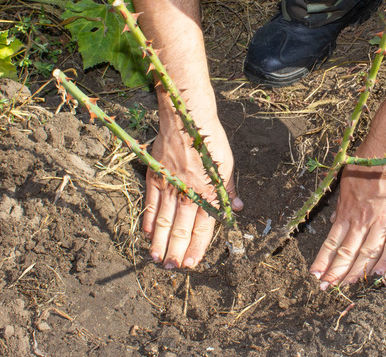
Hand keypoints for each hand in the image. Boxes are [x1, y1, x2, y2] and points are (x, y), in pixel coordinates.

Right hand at [143, 104, 242, 268]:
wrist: (186, 117)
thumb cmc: (210, 139)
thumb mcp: (226, 164)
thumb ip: (229, 189)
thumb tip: (237, 208)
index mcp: (208, 192)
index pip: (203, 227)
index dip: (197, 247)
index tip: (192, 263)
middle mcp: (188, 193)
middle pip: (181, 229)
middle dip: (177, 251)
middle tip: (172, 268)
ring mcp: (169, 186)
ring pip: (164, 222)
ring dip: (160, 242)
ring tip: (157, 259)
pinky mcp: (155, 177)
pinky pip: (151, 204)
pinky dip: (149, 221)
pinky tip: (147, 234)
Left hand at [309, 142, 385, 288]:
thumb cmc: (369, 157)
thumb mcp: (346, 179)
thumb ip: (341, 204)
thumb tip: (333, 223)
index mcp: (347, 209)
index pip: (331, 242)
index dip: (323, 261)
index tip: (315, 275)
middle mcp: (363, 218)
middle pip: (348, 252)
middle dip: (336, 272)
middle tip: (327, 288)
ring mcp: (385, 219)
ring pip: (368, 253)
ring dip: (357, 271)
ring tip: (348, 285)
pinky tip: (378, 274)